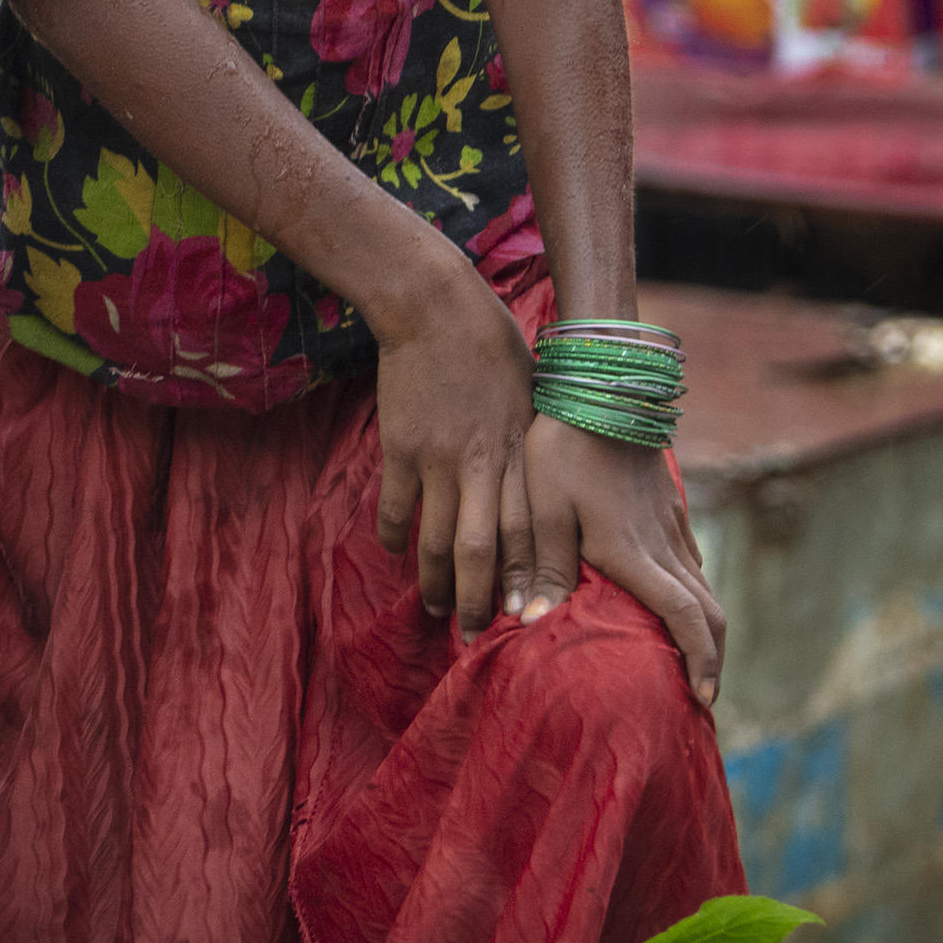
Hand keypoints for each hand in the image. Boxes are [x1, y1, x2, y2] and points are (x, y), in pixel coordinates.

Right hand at [370, 266, 533, 627]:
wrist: (436, 308)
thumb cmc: (493, 346)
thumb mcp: (532, 398)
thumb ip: (534, 449)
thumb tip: (545, 491)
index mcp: (522, 454)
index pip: (530, 534)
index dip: (529, 580)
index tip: (531, 617)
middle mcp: (484, 464)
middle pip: (483, 551)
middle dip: (481, 599)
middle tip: (478, 635)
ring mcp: (440, 458)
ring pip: (437, 539)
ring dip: (435, 581)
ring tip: (435, 608)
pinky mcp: (401, 447)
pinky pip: (397, 506)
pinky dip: (396, 535)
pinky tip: (396, 551)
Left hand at [503, 412, 726, 706]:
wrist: (602, 386)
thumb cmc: (563, 449)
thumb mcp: (542, 507)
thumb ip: (542, 566)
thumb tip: (531, 624)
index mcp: (636, 553)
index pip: (687, 618)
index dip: (701, 661)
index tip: (703, 698)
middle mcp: (664, 545)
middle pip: (710, 613)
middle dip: (712, 659)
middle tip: (702, 695)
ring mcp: (672, 525)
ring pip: (703, 587)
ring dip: (704, 628)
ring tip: (689, 659)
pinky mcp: (669, 507)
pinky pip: (691, 561)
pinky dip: (693, 594)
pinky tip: (673, 602)